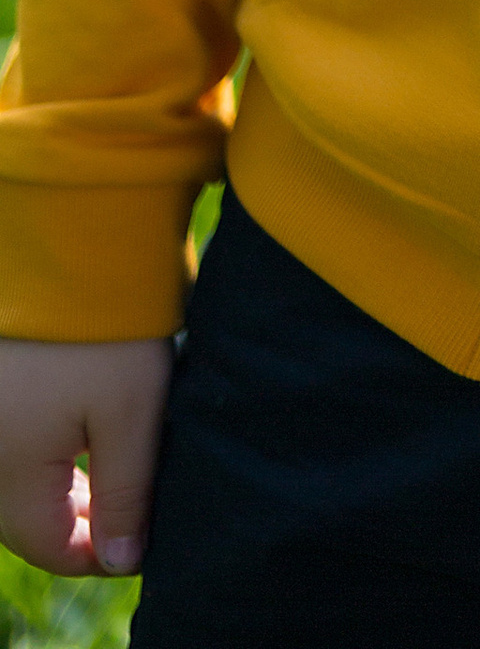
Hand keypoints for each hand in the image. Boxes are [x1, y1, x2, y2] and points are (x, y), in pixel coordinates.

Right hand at [0, 334, 169, 576]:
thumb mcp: (131, 411)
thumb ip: (126, 493)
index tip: (150, 538)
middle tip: (142, 507)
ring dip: (71, 486)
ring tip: (123, 469)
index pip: (55, 550)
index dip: (106, 554)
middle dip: (88, 521)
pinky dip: (54, 450)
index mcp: (10, 477)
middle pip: (33, 519)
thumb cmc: (102, 325)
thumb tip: (119, 562)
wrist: (63, 233)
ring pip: (25, 481)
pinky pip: (19, 443)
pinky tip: (90, 429)